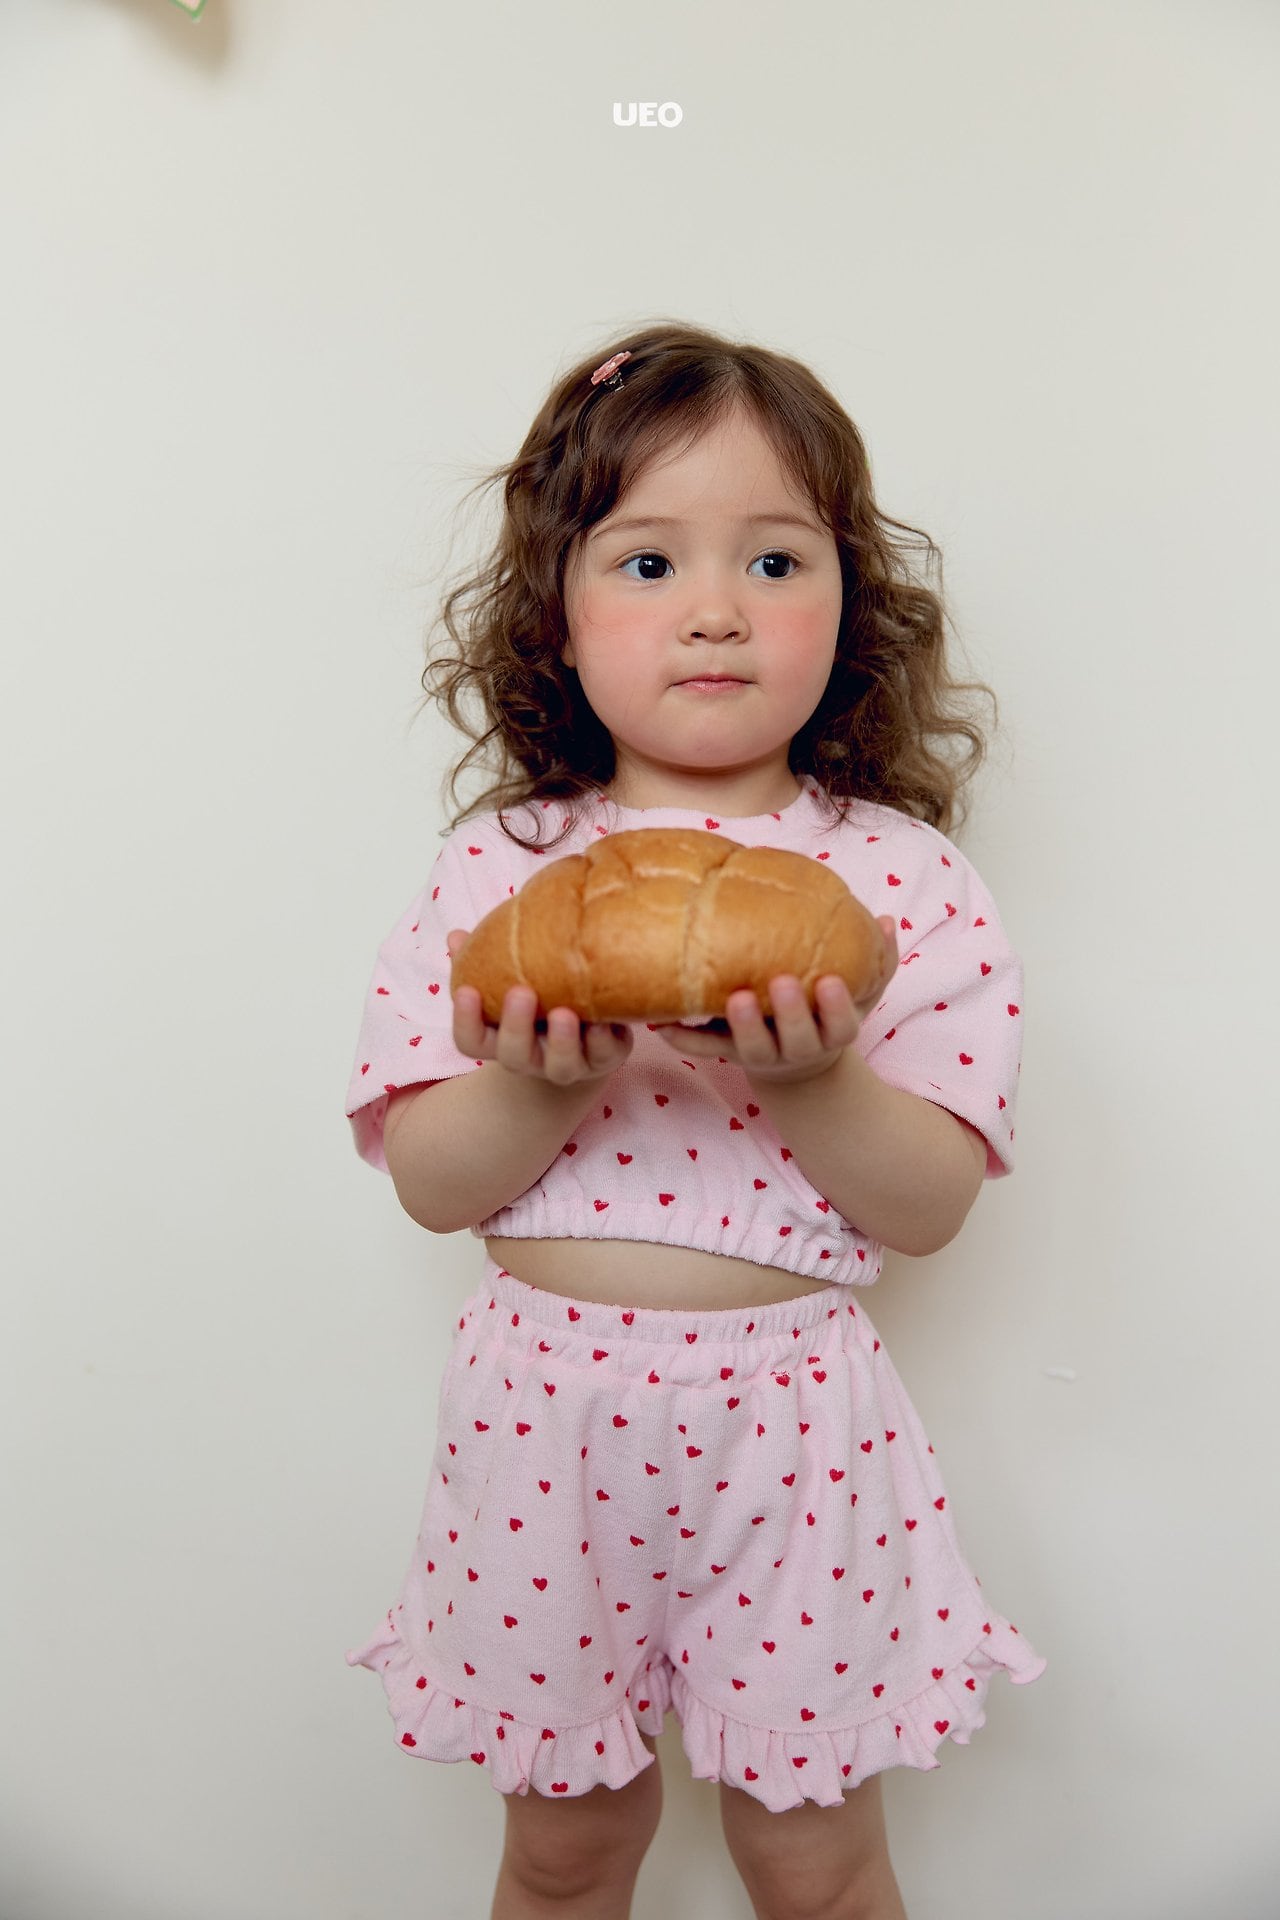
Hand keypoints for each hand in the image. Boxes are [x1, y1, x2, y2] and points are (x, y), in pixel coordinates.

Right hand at [446, 929, 633, 1084]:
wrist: (587, 1039)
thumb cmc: (538, 1003)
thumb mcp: (510, 983)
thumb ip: (483, 962)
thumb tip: (456, 936)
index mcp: (500, 1041)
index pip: (470, 1042)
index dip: (466, 1021)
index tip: (467, 990)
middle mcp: (531, 1059)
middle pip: (513, 1055)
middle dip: (515, 1027)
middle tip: (520, 992)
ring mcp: (567, 1064)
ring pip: (560, 1066)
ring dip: (561, 1040)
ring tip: (563, 1013)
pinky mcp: (604, 1059)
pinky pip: (603, 1055)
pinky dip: (603, 1040)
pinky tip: (602, 1021)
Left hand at [651, 916, 898, 1083]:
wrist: (798, 1067)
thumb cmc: (828, 1015)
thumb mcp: (861, 993)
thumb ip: (878, 960)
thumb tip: (886, 921)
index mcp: (832, 1032)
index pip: (840, 1025)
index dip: (835, 1008)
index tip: (829, 982)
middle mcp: (797, 1048)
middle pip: (796, 1038)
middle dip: (789, 1014)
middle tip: (780, 982)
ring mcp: (760, 1053)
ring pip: (750, 1048)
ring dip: (740, 1026)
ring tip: (731, 998)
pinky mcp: (726, 1054)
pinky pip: (704, 1049)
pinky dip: (684, 1039)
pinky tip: (662, 1024)